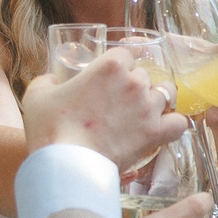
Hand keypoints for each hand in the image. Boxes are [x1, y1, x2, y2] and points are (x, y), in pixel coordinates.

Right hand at [20, 52, 185, 163]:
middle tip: (118, 103)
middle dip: (133, 86)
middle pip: (144, 75)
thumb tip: (51, 80)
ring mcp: (148, 107)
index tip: (109, 79)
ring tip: (142, 114)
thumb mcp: (38, 96)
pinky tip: (162, 129)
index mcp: (110, 65)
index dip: (118, 66)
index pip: (124, 54)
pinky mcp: (155, 133)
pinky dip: (173, 125)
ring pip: (166, 94)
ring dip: (155, 102)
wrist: (66, 164)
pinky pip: (179, 123)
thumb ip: (46, 82)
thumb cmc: (50, 129)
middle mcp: (134, 82)